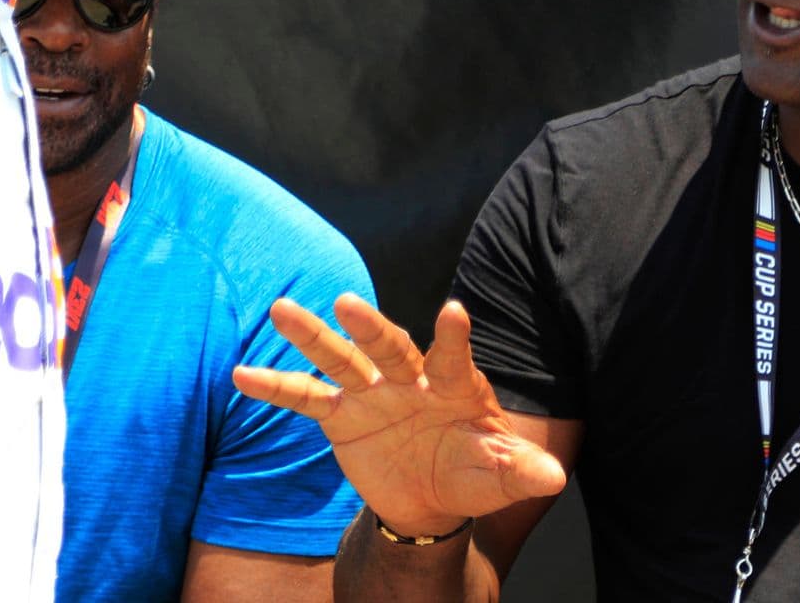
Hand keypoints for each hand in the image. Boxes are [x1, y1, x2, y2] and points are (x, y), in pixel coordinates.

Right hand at [232, 293, 566, 536]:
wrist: (432, 496)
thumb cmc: (474, 473)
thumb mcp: (500, 476)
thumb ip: (523, 472)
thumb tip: (557, 477)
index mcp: (453, 386)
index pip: (454, 357)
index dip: (454, 337)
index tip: (454, 312)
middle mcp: (409, 378)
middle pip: (388, 345)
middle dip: (370, 325)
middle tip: (350, 302)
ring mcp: (371, 392)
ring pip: (339, 359)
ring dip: (311, 335)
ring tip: (281, 309)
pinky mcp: (340, 415)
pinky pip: (305, 397)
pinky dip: (275, 386)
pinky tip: (242, 374)